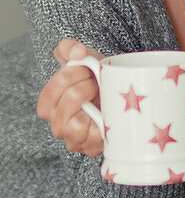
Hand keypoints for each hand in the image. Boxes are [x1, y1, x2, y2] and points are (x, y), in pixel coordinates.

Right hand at [37, 39, 104, 155]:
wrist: (122, 97)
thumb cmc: (98, 80)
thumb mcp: (83, 58)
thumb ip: (69, 48)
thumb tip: (76, 53)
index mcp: (49, 105)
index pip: (52, 90)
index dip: (71, 75)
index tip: (86, 68)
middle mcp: (58, 125)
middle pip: (68, 102)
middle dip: (86, 85)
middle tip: (96, 82)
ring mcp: (74, 140)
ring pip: (76, 124)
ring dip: (94, 105)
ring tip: (101, 96)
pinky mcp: (92, 148)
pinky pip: (94, 138)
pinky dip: (103, 123)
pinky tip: (108, 113)